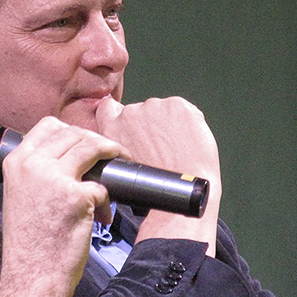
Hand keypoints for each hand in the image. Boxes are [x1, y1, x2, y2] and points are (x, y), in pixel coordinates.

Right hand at [0, 116, 121, 289]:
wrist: (33, 275)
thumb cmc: (30, 242)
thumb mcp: (21, 195)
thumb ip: (38, 171)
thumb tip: (72, 157)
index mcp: (16, 161)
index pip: (49, 126)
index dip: (73, 131)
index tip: (86, 143)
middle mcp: (33, 164)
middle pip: (75, 134)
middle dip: (99, 143)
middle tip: (112, 156)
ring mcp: (54, 178)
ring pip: (93, 148)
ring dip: (113, 156)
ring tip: (118, 171)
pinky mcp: (76, 196)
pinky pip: (103, 186)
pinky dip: (107, 201)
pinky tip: (102, 217)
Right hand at [96, 97, 220, 255]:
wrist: (179, 191)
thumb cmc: (153, 190)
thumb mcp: (121, 169)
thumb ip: (119, 148)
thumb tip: (128, 145)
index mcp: (111, 129)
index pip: (107, 108)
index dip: (118, 114)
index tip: (129, 124)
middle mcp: (129, 114)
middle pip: (140, 110)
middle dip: (149, 123)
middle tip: (160, 146)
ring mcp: (153, 107)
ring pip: (162, 110)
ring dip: (168, 122)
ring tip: (176, 146)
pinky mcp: (176, 105)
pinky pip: (184, 110)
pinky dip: (188, 121)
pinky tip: (189, 139)